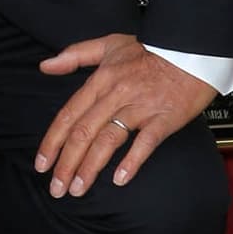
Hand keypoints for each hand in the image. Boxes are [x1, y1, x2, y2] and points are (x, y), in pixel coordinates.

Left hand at [35, 33, 215, 197]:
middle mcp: (116, 94)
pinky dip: (131, 161)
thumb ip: (74, 55)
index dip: (53, 141)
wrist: (191, 50)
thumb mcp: (108, 44)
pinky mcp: (164, 119)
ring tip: (78, 189)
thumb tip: (45, 66)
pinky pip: (145, 142)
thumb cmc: (150, 50)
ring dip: (90, 167)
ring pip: (108, 140)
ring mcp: (140, 108)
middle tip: (56, 187)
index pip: (69, 115)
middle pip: (84, 132)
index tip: (41, 163)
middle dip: (66, 163)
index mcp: (101, 79)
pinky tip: (119, 179)